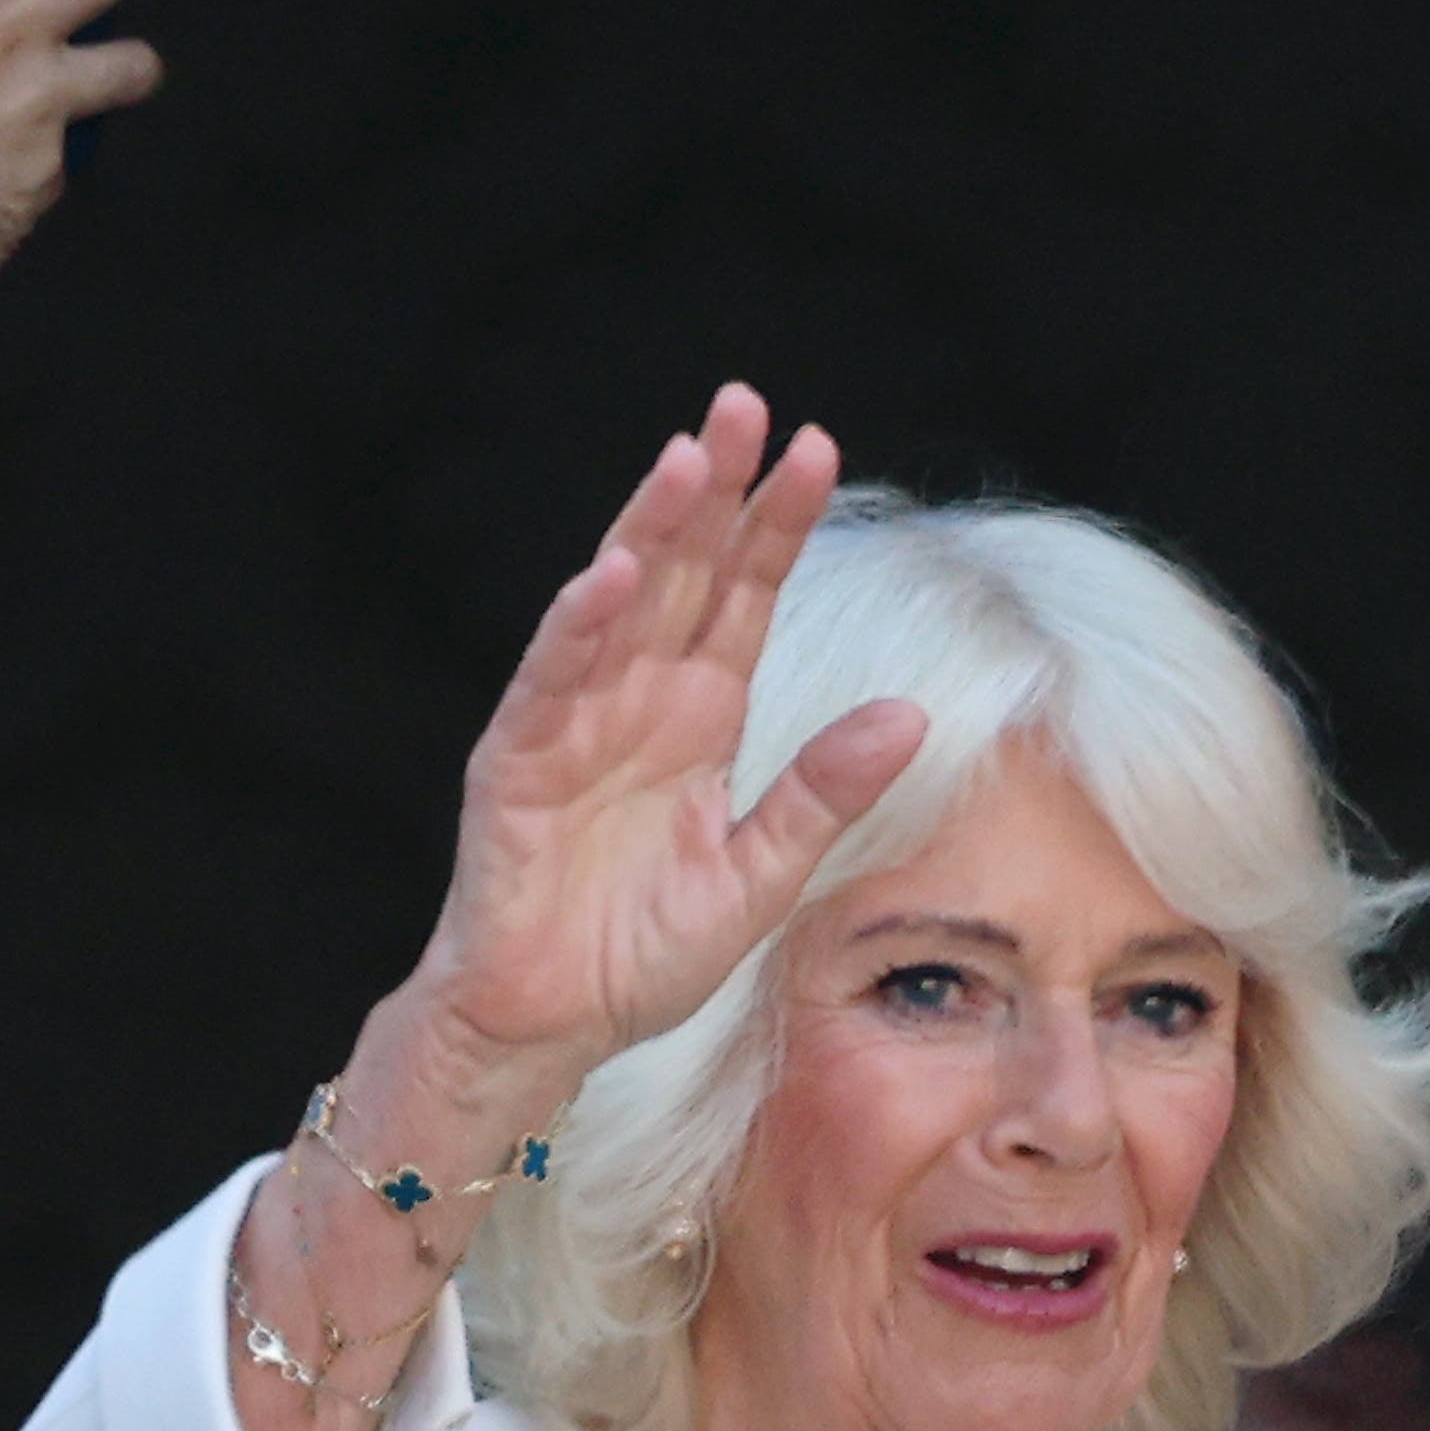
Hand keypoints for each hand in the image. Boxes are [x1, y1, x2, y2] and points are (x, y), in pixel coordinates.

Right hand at [401, 388, 925, 1106]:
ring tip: (687, 459)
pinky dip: (579, 627)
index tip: (819, 447)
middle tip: (745, 404)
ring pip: (617, 603)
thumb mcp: (762, 875)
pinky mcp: (517, 763)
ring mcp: (573, 724)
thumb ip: (823, 792)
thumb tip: (912, 713)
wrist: (554, 1026)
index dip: (777, 524)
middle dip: (715, 490)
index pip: (746, 596)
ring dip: (650, 528)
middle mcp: (639, 700)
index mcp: (702, 716)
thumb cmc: (646, 953)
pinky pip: (551, 682)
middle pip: (684, 572)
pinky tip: (613, 574)